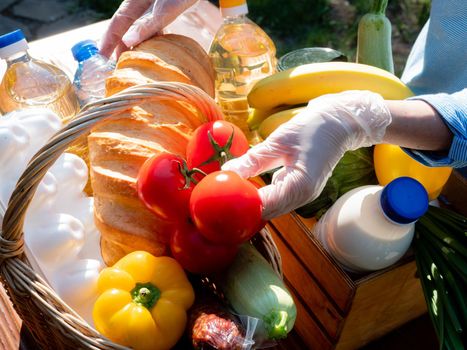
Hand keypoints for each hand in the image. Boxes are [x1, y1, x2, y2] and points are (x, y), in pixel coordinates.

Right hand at [100, 0, 196, 57]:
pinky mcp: (163, 10)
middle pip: (125, 28)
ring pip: (138, 29)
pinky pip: (152, 28)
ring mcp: (151, 9)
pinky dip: (151, 40)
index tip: (100, 58)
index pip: (116, 24)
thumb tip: (127, 42)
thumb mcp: (164, 10)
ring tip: (131, 62)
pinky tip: (153, 50)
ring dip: (135, 45)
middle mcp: (140, 6)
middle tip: (114, 66)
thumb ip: (147, 25)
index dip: (108, 42)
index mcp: (134, 3)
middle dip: (118, 46)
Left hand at [222, 91, 391, 219]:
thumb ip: (252, 159)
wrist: (340, 123)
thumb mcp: (278, 141)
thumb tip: (227, 171)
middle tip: (220, 198)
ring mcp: (304, 195)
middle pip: (267, 211)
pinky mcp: (301, 189)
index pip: (264, 205)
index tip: (221, 198)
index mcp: (300, 186)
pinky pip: (277, 198)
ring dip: (252, 202)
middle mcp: (303, 197)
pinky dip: (262, 195)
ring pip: (272, 207)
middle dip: (244, 206)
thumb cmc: (313, 128)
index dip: (241, 204)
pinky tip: (247, 187)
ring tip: (230, 194)